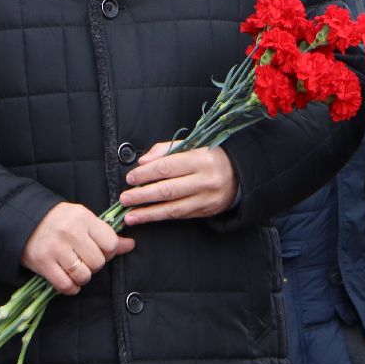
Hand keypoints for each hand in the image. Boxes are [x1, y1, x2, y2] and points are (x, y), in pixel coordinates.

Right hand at [21, 201, 134, 295]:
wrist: (25, 219)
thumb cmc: (60, 220)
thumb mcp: (84, 220)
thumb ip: (106, 234)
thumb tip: (130, 245)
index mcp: (83, 218)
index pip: (110, 243)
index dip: (109, 252)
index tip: (100, 250)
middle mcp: (71, 232)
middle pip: (98, 262)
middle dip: (95, 265)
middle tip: (86, 260)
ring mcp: (55, 248)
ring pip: (83, 275)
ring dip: (83, 277)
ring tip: (77, 269)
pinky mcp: (42, 263)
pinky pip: (65, 285)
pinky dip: (71, 288)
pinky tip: (69, 281)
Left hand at [120, 142, 237, 224]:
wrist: (240, 174)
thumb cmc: (210, 156)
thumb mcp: (192, 145)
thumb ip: (166, 150)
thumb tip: (142, 162)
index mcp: (201, 159)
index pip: (167, 167)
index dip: (146, 174)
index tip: (130, 178)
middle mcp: (205, 180)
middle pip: (168, 189)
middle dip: (142, 195)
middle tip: (124, 198)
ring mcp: (206, 198)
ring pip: (172, 208)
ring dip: (148, 213)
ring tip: (129, 215)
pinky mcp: (206, 212)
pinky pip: (179, 216)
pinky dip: (160, 217)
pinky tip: (146, 218)